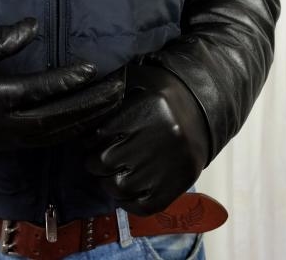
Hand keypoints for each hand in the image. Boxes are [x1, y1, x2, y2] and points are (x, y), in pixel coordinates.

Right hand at [0, 17, 125, 153]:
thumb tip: (34, 26)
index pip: (36, 91)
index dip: (66, 81)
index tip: (93, 68)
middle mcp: (0, 125)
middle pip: (55, 119)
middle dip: (90, 104)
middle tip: (119, 87)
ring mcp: (3, 139)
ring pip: (53, 135)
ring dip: (86, 119)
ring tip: (114, 101)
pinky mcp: (5, 145)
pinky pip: (44, 141)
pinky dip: (70, 130)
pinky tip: (88, 118)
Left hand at [82, 62, 210, 214]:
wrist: (202, 111)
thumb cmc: (163, 95)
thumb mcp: (139, 79)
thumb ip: (111, 87)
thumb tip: (83, 101)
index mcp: (148, 108)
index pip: (100, 134)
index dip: (89, 140)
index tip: (90, 141)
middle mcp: (159, 137)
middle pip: (106, 161)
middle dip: (95, 162)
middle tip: (98, 159)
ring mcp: (169, 165)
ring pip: (120, 187)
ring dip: (108, 183)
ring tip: (112, 173)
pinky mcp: (176, 186)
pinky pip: (142, 206)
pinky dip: (128, 202)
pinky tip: (127, 188)